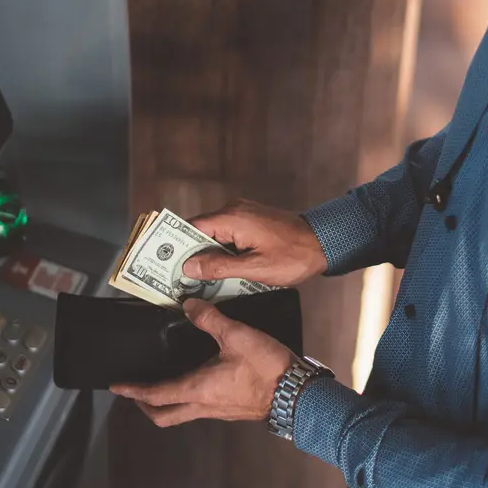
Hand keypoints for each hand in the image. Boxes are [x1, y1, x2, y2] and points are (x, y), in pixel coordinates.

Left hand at [110, 298, 297, 426]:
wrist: (297, 394)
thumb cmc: (267, 368)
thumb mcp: (237, 336)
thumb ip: (210, 319)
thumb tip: (189, 305)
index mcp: (198, 389)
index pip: (156, 394)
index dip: (133, 390)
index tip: (117, 387)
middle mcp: (204, 405)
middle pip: (164, 415)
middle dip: (146, 405)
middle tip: (136, 392)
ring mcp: (218, 411)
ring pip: (182, 413)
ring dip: (167, 402)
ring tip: (163, 384)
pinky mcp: (231, 410)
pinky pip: (201, 408)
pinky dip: (189, 398)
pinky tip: (198, 381)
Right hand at [184, 199, 327, 286]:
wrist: (324, 243)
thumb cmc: (293, 256)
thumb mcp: (254, 269)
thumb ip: (219, 267)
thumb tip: (190, 267)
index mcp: (233, 218)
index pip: (192, 228)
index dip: (176, 246)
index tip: (164, 263)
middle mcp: (235, 210)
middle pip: (200, 231)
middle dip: (189, 253)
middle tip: (177, 275)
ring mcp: (244, 214)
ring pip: (214, 234)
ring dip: (206, 254)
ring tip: (195, 277)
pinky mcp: (251, 221)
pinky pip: (228, 234)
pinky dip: (221, 250)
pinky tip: (218, 270)